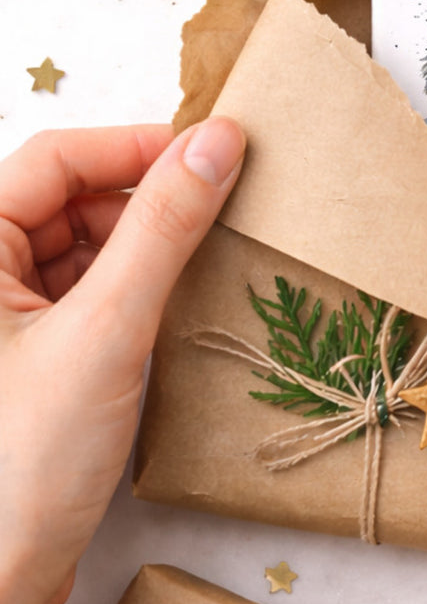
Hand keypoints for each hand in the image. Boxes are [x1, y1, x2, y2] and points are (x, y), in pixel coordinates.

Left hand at [0, 120, 244, 603]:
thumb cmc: (24, 461)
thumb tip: (218, 142)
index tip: (216, 151)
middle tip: (226, 202)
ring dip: (148, 241)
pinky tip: (181, 300)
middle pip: (70, 198)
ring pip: (85, 245)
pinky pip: (91, 291)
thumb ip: (164, 227)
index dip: (136, 146)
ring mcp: (6, 318)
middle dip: (147, 195)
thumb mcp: (107, 328)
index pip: (55, 159)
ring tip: (211, 252)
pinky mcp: (34, 354)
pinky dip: (138, 285)